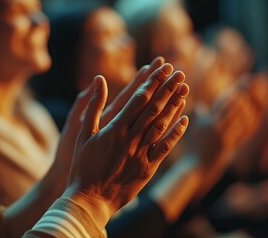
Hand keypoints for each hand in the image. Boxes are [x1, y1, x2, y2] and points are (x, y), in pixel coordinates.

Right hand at [65, 64, 188, 226]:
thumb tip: (99, 80)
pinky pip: (165, 148)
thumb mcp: (82, 133)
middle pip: (153, 108)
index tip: (162, 68)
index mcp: (114, 128)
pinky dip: (176, 133)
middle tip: (179, 72)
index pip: (138, 100)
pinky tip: (185, 119)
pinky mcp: (147, 168)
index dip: (152, 82)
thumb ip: (93, 106)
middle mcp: (130, 138)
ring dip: (174, 105)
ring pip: (161, 125)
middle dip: (167, 88)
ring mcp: (140, 153)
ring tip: (184, 88)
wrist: (89, 199)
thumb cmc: (82, 166)